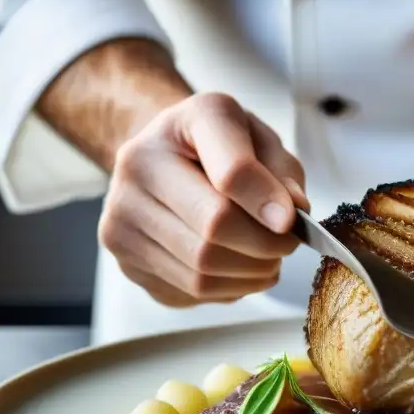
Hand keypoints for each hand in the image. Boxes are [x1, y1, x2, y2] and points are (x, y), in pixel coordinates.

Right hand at [98, 93, 307, 306]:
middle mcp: (138, 165)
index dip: (267, 201)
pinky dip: (229, 288)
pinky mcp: (126, 261)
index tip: (291, 221)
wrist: (166, 159)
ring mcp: (122, 217)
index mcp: (184, 121)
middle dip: (265, 245)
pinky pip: (190, 291)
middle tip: (287, 244)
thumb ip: (281, 171)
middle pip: (214, 228)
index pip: (230, 171)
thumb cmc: (220, 148)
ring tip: (267, 258)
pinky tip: (239, 268)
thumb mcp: (261, 139)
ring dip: (250, 273)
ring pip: (202, 270)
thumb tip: (291, 214)